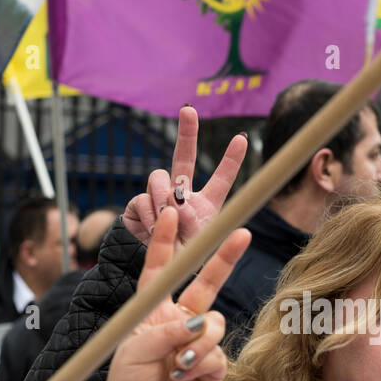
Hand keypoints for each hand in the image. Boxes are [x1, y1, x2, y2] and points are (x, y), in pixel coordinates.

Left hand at [92, 208, 249, 380]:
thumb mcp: (133, 350)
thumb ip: (164, 330)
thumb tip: (198, 324)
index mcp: (154, 312)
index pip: (161, 271)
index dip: (164, 243)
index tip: (168, 213)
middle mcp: (180, 322)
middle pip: (206, 282)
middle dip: (223, 258)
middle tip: (242, 232)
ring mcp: (199, 343)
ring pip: (212, 322)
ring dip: (194, 341)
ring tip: (175, 364)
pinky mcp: (214, 367)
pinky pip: (216, 352)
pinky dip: (198, 362)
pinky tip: (182, 377)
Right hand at [122, 106, 248, 246]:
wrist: (155, 271)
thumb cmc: (183, 258)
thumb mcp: (194, 244)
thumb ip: (189, 221)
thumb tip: (176, 200)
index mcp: (206, 204)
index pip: (222, 179)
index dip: (231, 159)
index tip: (242, 138)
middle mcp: (183, 195)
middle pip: (185, 158)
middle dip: (187, 132)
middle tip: (189, 109)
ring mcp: (159, 197)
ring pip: (159, 178)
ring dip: (161, 197)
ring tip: (166, 220)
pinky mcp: (139, 205)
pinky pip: (141, 199)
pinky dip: (148, 215)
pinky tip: (152, 230)